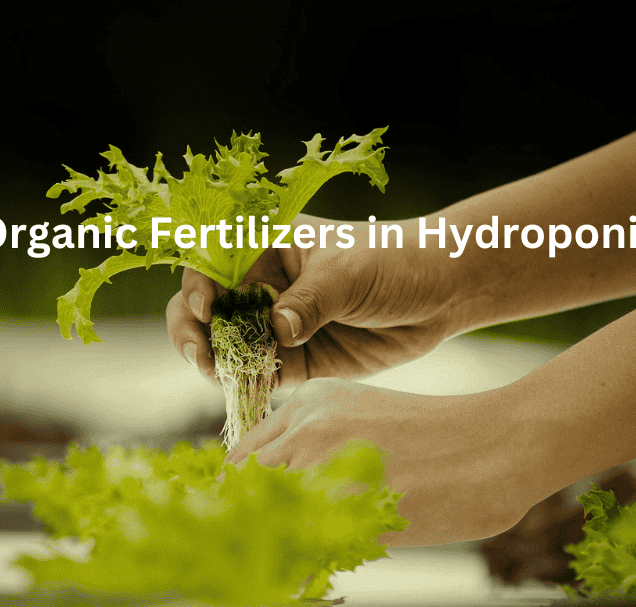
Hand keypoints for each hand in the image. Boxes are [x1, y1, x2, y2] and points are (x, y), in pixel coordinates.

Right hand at [166, 214, 466, 387]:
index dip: (197, 286)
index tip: (207, 309)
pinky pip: (259, 374)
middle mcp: (264, 284)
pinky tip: (248, 391)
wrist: (441, 292)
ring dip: (216, 362)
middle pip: (208, 307)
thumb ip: (310, 300)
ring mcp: (277, 323)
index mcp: (267, 245)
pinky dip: (247, 384)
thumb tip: (277, 329)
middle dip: (193, 330)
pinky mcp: (297, 359)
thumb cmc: (393, 261)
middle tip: (201, 355)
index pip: (213, 261)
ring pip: (227, 345)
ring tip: (220, 375)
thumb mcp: (348, 272)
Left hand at [224, 378, 536, 545]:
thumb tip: (279, 495)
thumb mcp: (366, 419)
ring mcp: (327, 467)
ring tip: (284, 565)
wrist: (496, 445)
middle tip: (256, 552)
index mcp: (310, 403)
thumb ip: (319, 446)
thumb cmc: (438, 439)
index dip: (241, 497)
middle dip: (244, 523)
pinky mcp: (352, 507)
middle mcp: (309, 428)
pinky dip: (300, 570)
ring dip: (270, 547)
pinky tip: (309, 577)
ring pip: (266, 519)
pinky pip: (303, 551)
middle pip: (244, 488)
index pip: (243, 457)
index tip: (245, 523)